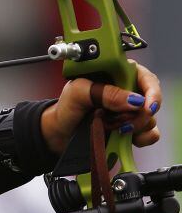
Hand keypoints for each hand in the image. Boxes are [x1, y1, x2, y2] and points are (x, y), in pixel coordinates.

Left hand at [41, 61, 161, 154]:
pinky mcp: (132, 128)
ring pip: (150, 118)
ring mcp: (131, 111)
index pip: (145, 78)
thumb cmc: (66, 106)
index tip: (146, 107)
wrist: (59, 131)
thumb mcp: (78, 92)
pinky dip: (142, 137)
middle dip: (141, 114)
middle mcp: (128, 91)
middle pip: (151, 100)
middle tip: (123, 123)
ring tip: (113, 128)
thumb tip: (134, 101)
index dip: (151, 92)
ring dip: (136, 126)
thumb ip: (105, 93)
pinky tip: (124, 137)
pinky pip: (150, 133)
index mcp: (117, 74)